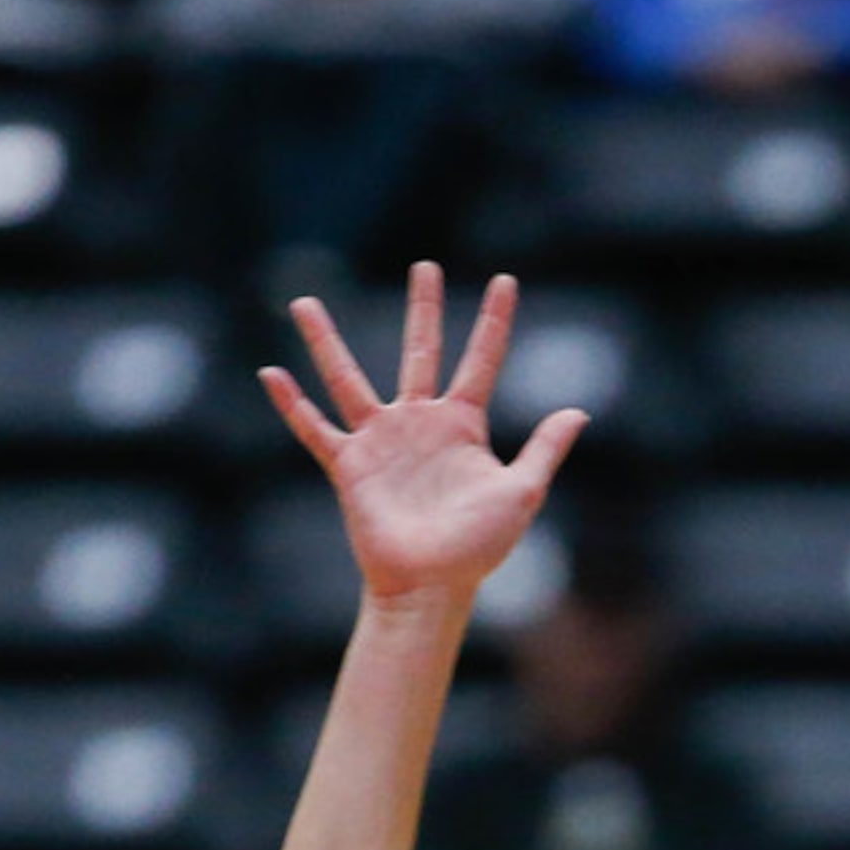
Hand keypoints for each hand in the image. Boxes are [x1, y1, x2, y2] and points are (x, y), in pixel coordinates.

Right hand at [260, 261, 587, 616]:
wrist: (433, 584)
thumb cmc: (479, 545)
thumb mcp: (522, 491)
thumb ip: (544, 448)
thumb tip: (579, 410)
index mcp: (463, 426)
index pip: (481, 361)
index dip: (494, 322)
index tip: (506, 280)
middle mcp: (420, 424)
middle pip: (420, 351)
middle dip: (424, 310)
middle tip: (424, 266)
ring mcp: (381, 441)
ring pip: (349, 379)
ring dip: (326, 342)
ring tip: (305, 303)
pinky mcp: (349, 464)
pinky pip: (315, 429)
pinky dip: (293, 405)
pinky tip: (271, 374)